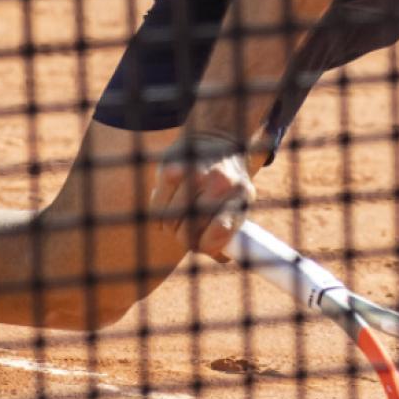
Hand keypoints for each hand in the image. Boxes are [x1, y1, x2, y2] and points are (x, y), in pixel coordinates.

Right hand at [149, 131, 255, 261]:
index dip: (206, 246)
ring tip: (178, 218)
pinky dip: (159, 214)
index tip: (201, 245)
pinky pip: (157, 207)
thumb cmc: (228, 184)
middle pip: (189, 232)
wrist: (219, 139)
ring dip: (170, 227)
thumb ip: (229, 233)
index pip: (220, 232)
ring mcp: (194, 173)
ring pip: (171, 221)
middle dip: (184, 239)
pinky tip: (167, 207)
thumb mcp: (239, 204)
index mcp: (240, 196)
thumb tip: (222, 258)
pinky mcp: (171, 166)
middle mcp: (220, 183)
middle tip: (186, 234)